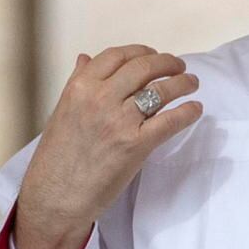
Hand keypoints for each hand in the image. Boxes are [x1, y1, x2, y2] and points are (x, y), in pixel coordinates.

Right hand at [10, 45, 202, 248]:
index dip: (140, 51)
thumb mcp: (60, 113)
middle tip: (178, 67)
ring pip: (161, 89)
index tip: (152, 55)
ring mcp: (119, 121)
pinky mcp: (136, 145)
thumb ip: (76, 83)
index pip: (117, 56)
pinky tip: (194, 109)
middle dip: (167, 63)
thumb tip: (85, 59)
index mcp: (79, 88)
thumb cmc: (55, 159)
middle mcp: (99, 99)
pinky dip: (188, 111)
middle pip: (144, 67)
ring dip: (183, 82)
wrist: (55, 197)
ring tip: (191, 83)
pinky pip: (171, 120)